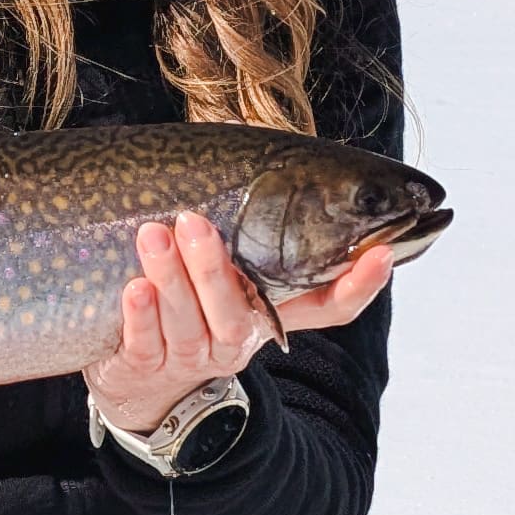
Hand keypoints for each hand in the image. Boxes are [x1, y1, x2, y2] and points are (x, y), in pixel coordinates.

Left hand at [82, 211, 391, 434]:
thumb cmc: (187, 298)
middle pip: (237, 313)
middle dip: (214, 268)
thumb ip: (247, 216)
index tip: (380, 252)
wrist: (139, 379)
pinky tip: (134, 288)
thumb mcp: (226, 265)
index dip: (359, 285)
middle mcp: (236, 338)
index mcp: (267, 312)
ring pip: (188, 325)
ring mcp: (191, 357)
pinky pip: (146, 345)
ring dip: (171, 279)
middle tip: (194, 222)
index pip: (328, 307)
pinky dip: (141, 317)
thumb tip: (250, 135)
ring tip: (152, 235)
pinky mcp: (145, 369)